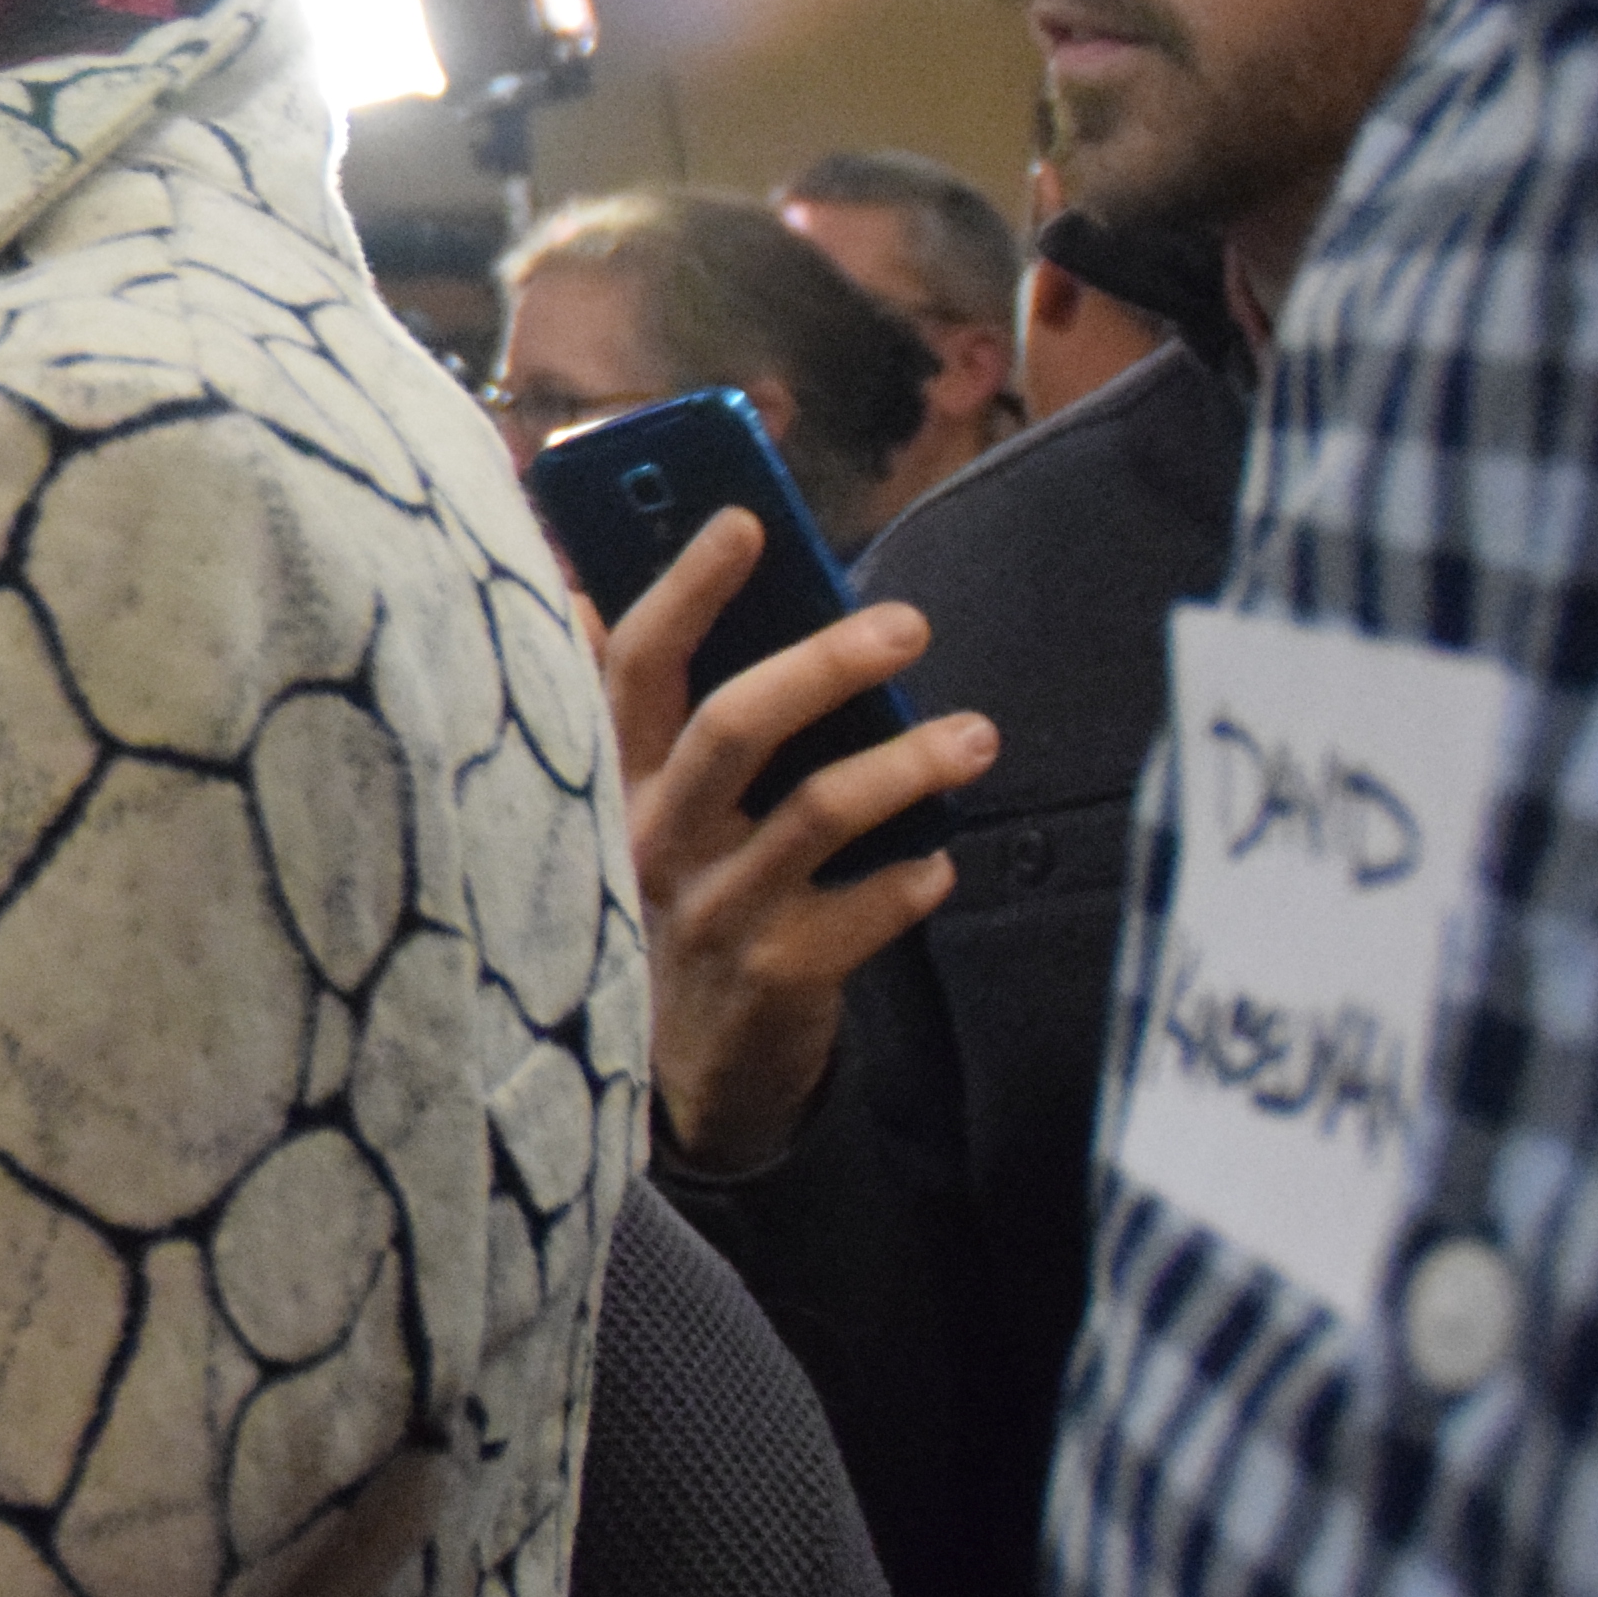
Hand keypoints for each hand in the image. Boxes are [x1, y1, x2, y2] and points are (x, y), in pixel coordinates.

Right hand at [601, 514, 989, 1173]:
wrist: (684, 1073)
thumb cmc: (683, 902)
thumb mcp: (647, 811)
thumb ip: (651, 718)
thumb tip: (621, 601)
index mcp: (623, 780)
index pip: (634, 666)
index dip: (686, 589)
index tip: (745, 522)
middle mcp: (659, 837)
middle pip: (734, 724)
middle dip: (824, 662)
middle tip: (907, 623)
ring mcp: (716, 907)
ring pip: (816, 811)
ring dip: (907, 764)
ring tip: (976, 737)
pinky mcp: (779, 972)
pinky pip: (865, 910)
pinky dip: (912, 879)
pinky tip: (940, 862)